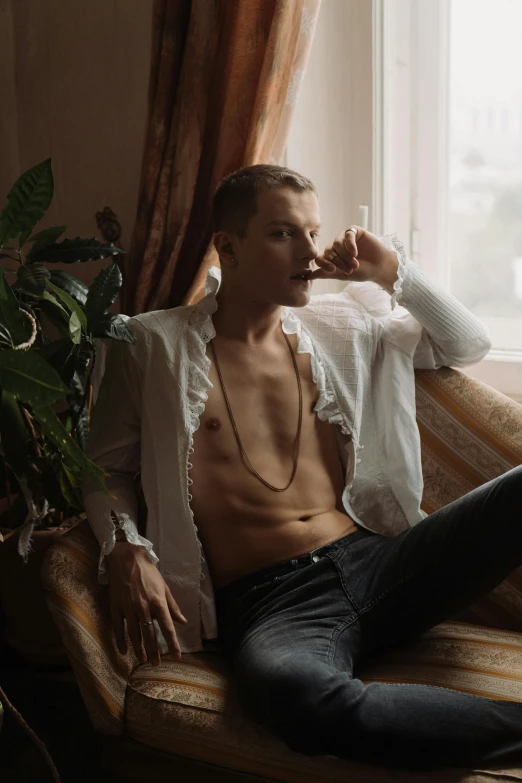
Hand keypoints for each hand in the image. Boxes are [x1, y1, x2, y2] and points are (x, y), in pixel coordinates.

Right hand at [106, 542, 186, 665]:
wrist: (127, 558)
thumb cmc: (149, 572)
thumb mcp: (164, 587)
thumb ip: (172, 606)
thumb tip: (182, 621)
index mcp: (158, 602)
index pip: (167, 628)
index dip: (172, 643)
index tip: (177, 656)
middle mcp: (144, 608)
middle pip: (150, 635)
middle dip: (154, 651)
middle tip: (156, 664)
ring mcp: (128, 608)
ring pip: (134, 634)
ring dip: (139, 649)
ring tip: (142, 660)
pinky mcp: (116, 607)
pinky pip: (118, 628)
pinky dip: (121, 641)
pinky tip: (124, 650)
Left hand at [310, 227, 398, 289]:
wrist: (380, 267)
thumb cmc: (362, 272)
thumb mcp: (343, 275)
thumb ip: (326, 274)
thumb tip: (309, 276)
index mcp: (331, 256)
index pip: (321, 258)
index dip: (324, 264)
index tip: (332, 270)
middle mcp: (336, 246)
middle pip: (329, 251)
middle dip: (338, 261)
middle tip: (350, 269)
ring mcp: (345, 238)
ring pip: (337, 243)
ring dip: (345, 255)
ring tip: (355, 263)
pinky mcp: (354, 231)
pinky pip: (347, 235)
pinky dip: (350, 245)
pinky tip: (355, 253)